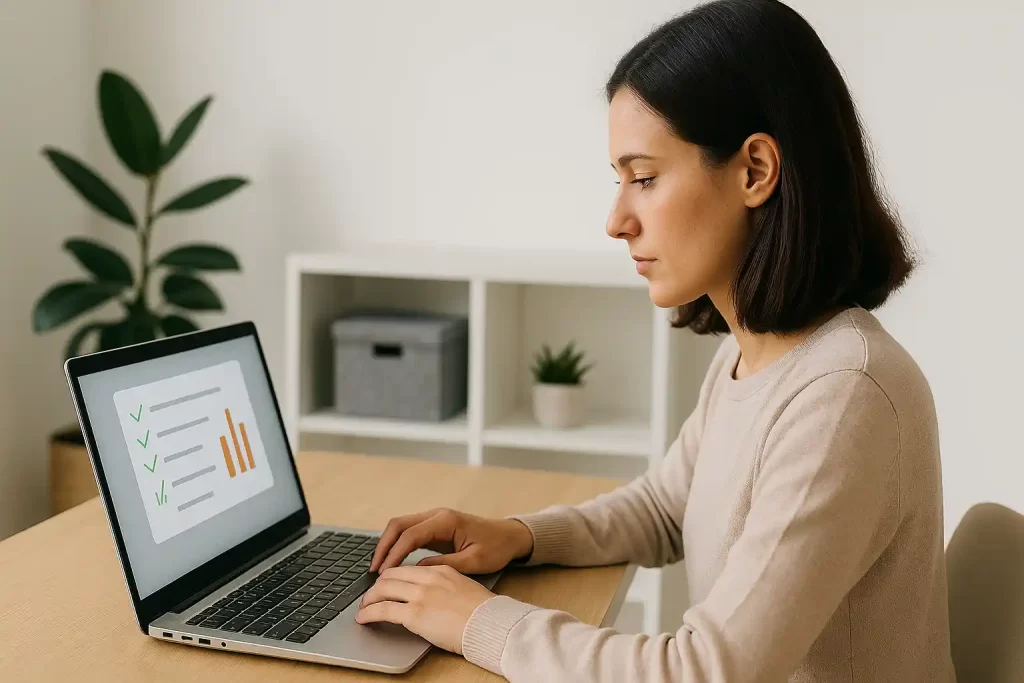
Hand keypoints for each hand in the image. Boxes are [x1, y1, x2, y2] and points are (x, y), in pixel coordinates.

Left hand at [355, 565, 494, 653]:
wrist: (490, 623)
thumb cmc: (483, 612)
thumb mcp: (464, 588)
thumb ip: (446, 586)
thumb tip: (434, 596)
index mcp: (441, 571)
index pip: (407, 569)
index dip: (392, 577)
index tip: (386, 585)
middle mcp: (428, 578)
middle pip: (391, 575)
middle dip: (376, 586)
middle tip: (370, 596)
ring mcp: (420, 595)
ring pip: (383, 589)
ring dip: (369, 599)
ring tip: (363, 607)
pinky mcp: (415, 614)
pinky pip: (383, 610)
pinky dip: (368, 613)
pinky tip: (363, 618)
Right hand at [370, 507, 533, 573]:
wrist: (509, 536)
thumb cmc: (496, 548)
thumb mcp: (473, 562)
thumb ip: (444, 566)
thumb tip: (418, 570)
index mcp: (446, 521)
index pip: (411, 535)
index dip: (394, 554)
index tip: (384, 572)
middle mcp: (437, 515)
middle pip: (399, 524)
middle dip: (383, 546)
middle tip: (374, 569)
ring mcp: (434, 519)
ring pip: (401, 526)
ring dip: (387, 544)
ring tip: (378, 567)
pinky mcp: (434, 527)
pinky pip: (409, 532)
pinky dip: (397, 545)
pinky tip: (392, 562)